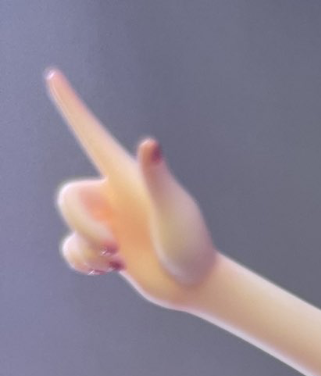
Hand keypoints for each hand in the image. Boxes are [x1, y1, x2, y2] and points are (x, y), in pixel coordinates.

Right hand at [47, 69, 215, 306]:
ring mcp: (107, 222)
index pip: (92, 136)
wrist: (195, 284)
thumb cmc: (190, 245)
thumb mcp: (174, 210)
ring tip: (119, 259)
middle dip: (84, 227)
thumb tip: (149, 144)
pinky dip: (83, 261)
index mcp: (125, 178)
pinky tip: (106, 268)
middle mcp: (112, 196)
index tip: (53, 75)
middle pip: (68, 199)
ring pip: (71, 228)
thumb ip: (157, 177)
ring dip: (89, 249)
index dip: (71, 107)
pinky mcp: (105, 248)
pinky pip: (72, 249)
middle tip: (116, 247)